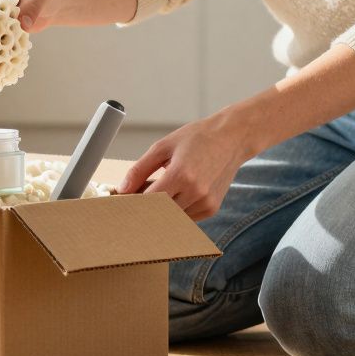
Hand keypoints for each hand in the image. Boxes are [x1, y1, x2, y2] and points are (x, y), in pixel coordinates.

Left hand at [117, 113, 253, 220]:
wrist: (232, 138)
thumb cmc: (198, 138)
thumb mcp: (163, 147)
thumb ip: (140, 169)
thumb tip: (122, 189)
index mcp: (181, 174)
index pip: (148, 201)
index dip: (133, 202)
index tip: (123, 200)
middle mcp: (195, 192)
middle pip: (158, 212)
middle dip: (145, 206)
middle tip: (140, 193)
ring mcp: (205, 203)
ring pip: (171, 217)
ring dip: (161, 208)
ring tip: (164, 187)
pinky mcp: (212, 209)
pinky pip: (185, 217)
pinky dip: (176, 209)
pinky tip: (179, 192)